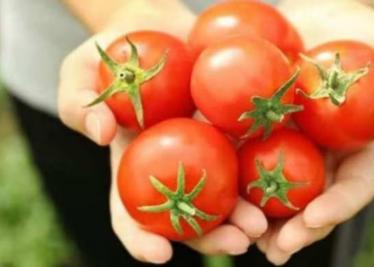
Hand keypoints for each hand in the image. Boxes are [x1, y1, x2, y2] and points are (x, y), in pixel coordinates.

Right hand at [58, 0, 266, 263]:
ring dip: (244, 215)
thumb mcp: (80, 73)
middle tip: (237, 244)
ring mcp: (203, 150)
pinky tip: (283, 183)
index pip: (131, 213)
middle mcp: (170, 168)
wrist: (155, 30)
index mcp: (132, 167)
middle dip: (211, 236)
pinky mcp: (229, 128)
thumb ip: (79, 104)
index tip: (159, 256)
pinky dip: (264, 171)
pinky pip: (247, 152)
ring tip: (263, 225)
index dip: (141, 238)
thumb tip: (100, 132)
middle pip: (188, 216)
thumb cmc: (110, 56)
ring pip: (224, 193)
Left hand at [257, 0, 373, 264]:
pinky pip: (243, 163)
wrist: (311, 17)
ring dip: (262, 223)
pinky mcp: (255, 133)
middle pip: (313, 202)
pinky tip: (222, 206)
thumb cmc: (358, 30)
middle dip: (298, 229)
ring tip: (246, 242)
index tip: (317, 218)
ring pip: (277, 194)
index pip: (354, 186)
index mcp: (358, 146)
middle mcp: (323, 155)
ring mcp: (288, 147)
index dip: (339, 206)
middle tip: (279, 249)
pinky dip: (234, 188)